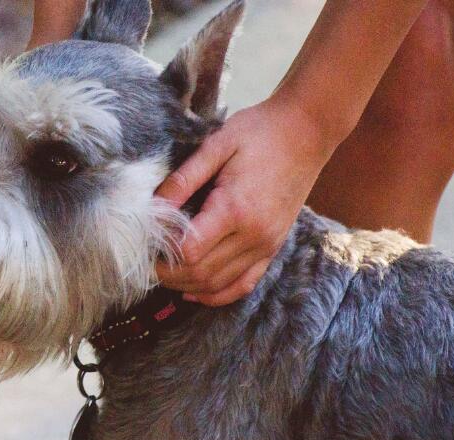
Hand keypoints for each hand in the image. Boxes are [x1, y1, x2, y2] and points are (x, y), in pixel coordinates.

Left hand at [155, 98, 333, 305]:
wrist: (307, 131)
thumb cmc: (260, 132)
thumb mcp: (216, 145)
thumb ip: (184, 179)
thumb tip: (153, 208)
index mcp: (235, 209)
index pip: (189, 250)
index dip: (163, 252)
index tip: (146, 241)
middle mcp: (254, 235)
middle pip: (201, 273)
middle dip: (168, 273)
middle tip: (146, 261)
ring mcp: (266, 245)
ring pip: (218, 284)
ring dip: (186, 285)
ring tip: (163, 273)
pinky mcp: (273, 248)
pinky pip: (243, 285)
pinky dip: (217, 294)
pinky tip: (194, 290)